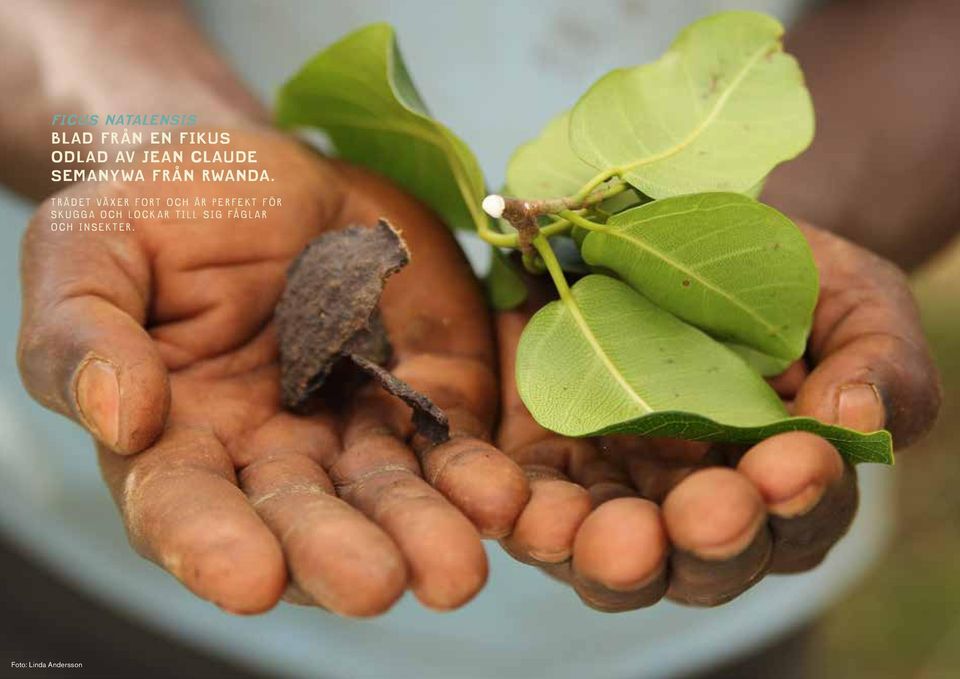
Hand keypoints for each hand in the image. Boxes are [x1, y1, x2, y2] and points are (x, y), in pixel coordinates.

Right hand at [18, 129, 527, 615]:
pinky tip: (503, 498)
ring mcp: (357, 431)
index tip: (249, 578)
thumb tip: (116, 415)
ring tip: (455, 568)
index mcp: (178, 436)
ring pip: (389, 499)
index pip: (183, 506)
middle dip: (336, 556)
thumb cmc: (172, 206)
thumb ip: (81, 331)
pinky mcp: (430, 398)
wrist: (278, 169)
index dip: (211, 544)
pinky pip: (456, 446)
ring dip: (423, 535)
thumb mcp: (97, 244)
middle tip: (374, 584)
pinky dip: (478, 478)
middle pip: (301, 520)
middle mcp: (270, 455)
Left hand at [495, 223, 939, 609]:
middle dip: (711, 543)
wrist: (679, 243)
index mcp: (782, 485)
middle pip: (708, 563)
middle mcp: (698, 508)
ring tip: (615, 539)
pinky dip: (526, 518)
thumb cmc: (782, 283)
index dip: (802, 498)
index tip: (797, 460)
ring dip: (613, 557)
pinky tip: (521, 506)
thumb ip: (877, 363)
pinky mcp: (545, 465)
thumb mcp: (851, 303)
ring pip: (614, 558)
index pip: (801, 516)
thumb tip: (858, 420)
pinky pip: (532, 509)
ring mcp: (617, 493)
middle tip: (709, 514)